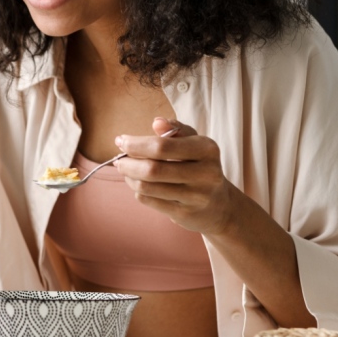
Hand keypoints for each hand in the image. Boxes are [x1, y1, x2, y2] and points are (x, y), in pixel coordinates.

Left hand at [114, 116, 238, 235]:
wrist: (219, 205)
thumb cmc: (199, 166)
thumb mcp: (194, 143)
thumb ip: (176, 130)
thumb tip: (157, 122)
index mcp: (206, 150)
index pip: (162, 146)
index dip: (135, 144)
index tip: (120, 140)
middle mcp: (205, 174)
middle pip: (152, 169)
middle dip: (128, 163)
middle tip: (118, 159)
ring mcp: (196, 197)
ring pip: (147, 187)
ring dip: (130, 177)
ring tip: (126, 170)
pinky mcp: (185, 214)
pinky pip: (149, 200)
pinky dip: (137, 191)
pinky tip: (137, 184)